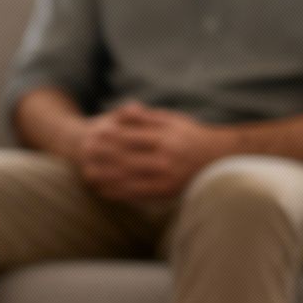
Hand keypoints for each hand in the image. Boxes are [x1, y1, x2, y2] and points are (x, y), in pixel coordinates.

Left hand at [75, 101, 231, 200]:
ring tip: (87, 173)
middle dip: (102, 155)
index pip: (131, 136)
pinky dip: (118, 192)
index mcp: (165, 137)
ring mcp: (165, 176)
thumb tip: (123, 109)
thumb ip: (147, 117)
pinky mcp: (166, 192)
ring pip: (128, 177)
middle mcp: (165, 157)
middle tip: (83, 152)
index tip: (94, 132)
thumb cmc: (192, 136)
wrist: (219, 159)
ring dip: (104, 176)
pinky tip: (104, 190)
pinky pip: (137, 193)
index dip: (110, 135)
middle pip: (125, 156)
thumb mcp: (173, 120)